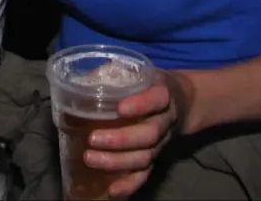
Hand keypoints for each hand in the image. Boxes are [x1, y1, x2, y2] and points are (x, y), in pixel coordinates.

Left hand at [83, 71, 189, 196]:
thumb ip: (112, 72)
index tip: (119, 108)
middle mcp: (165, 121)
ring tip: (90, 158)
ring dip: (117, 162)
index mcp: (163, 94)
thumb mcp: (137, 71)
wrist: (179, 102)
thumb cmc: (149, 84)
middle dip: (120, 140)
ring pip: (144, 157)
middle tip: (93, 139)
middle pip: (149, 135)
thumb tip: (81, 81)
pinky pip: (145, 175)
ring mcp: (160, 143)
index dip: (140, 105)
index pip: (156, 99)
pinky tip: (112, 190)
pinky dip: (130, 184)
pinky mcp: (155, 158)